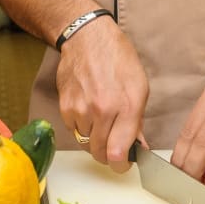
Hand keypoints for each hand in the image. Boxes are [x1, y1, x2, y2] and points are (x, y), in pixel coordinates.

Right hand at [56, 17, 148, 172]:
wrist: (87, 38)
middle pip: (100, 154)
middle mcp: (103, 110)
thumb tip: (138, 146)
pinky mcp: (65, 106)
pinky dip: (81, 127)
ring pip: (86, 143)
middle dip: (108, 155)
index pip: (119, 154)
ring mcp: (81, 109)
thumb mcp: (139, 87)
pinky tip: (88, 110)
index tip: (124, 162)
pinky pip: (74, 130)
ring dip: (94, 139)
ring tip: (101, 119)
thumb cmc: (117, 59)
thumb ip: (138, 121)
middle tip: (114, 145)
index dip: (122, 165)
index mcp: (127, 106)